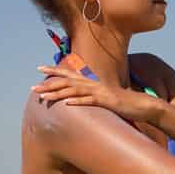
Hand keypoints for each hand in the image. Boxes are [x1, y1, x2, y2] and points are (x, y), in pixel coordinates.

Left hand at [32, 65, 162, 122]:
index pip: (69, 74)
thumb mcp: (103, 98)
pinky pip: (90, 101)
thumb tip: (78, 98)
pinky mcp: (107, 101)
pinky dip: (78, 102)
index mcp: (92, 82)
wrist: (142, 105)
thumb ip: (91, 95)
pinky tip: (67, 104)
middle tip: (32, 88)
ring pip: (75, 91)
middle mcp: (94, 84)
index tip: (39, 68)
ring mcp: (100, 92)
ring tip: (43, 97)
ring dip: (58, 93)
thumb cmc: (122, 103)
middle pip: (67, 81)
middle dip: (49, 84)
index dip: (54, 70)